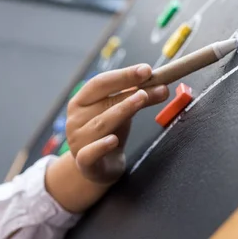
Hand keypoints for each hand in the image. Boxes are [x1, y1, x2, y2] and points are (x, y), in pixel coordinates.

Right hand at [65, 64, 168, 182]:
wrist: (98, 167)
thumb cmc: (109, 133)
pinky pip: (90, 153)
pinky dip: (101, 146)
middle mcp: (75, 119)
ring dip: (122, 110)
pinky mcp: (84, 162)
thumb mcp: (122, 113)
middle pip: (104, 102)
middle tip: (155, 86)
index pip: (100, 83)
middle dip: (130, 93)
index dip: (123, 76)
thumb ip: (138, 98)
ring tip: (142, 100)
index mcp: (81, 101)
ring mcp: (77, 141)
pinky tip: (113, 140)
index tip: (147, 70)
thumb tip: (162, 86)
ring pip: (101, 124)